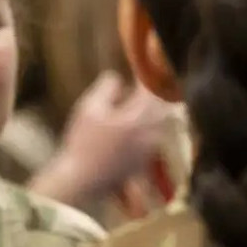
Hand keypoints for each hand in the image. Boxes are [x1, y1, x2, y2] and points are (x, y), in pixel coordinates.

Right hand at [30, 71, 174, 210]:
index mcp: (137, 119)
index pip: (151, 91)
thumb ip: (107, 88)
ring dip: (160, 110)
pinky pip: (157, 140)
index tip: (145, 66)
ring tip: (155, 100)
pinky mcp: (144, 163)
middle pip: (164, 108)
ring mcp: (148, 151)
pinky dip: (156, 128)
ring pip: (164, 125)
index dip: (149, 76)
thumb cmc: (82, 143)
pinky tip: (148, 125)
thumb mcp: (89, 108)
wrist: (82, 180)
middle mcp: (149, 135)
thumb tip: (118, 78)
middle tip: (158, 80)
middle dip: (161, 92)